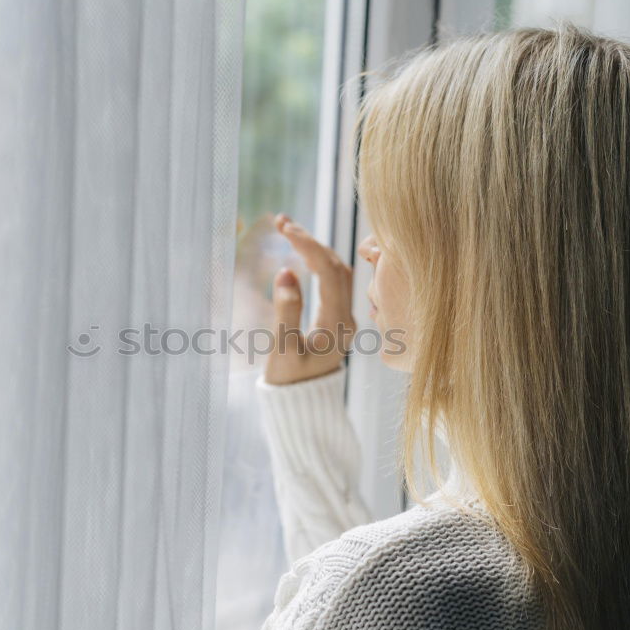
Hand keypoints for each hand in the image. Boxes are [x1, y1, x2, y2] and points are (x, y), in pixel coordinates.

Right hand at [263, 213, 356, 384]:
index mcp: (337, 324)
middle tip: (281, 221)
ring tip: (289, 230)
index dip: (306, 245)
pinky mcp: (338, 320)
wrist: (302, 408)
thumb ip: (286, 311)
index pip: (327, 271)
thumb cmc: (290, 383)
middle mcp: (348, 318)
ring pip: (337, 272)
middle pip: (336, 266)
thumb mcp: (282, 350)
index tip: (283, 227)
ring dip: (316, 248)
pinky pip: (334, 282)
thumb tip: (287, 272)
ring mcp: (345, 319)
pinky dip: (319, 262)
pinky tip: (302, 254)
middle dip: (310, 240)